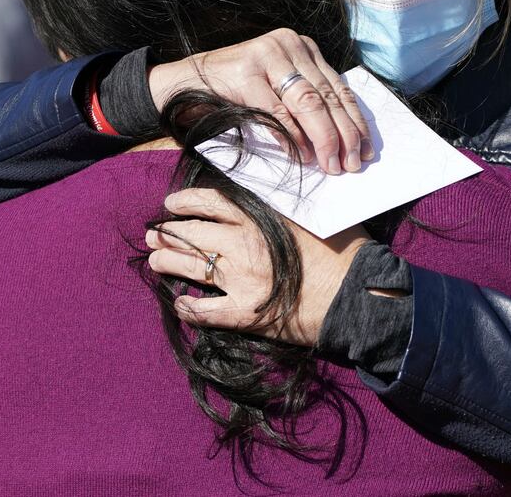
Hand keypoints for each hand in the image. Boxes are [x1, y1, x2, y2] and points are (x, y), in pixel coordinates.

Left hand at [144, 187, 368, 345]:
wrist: (356, 297)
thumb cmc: (344, 253)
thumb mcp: (315, 216)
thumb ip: (287, 206)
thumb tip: (275, 196)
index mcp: (259, 219)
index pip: (211, 203)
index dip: (186, 202)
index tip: (172, 204)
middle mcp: (242, 246)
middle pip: (192, 234)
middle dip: (168, 233)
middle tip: (155, 235)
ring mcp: (239, 281)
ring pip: (190, 268)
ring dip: (167, 263)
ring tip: (155, 261)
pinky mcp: (244, 314)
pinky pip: (203, 310)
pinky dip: (187, 307)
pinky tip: (179, 303)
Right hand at [147, 28, 371, 173]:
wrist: (184, 82)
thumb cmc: (237, 91)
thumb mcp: (278, 88)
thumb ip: (306, 103)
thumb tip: (341, 141)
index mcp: (303, 46)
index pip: (338, 87)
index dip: (355, 121)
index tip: (366, 149)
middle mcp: (289, 44)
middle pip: (327, 95)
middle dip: (344, 134)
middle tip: (352, 164)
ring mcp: (267, 55)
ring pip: (307, 102)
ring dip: (323, 138)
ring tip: (332, 164)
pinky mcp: (246, 73)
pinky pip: (277, 111)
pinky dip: (291, 137)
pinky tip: (302, 156)